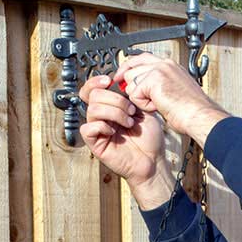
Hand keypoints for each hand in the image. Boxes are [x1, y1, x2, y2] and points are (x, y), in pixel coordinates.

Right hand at [78, 75, 165, 190]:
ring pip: (92, 109)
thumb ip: (130, 96)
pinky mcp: (95, 143)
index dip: (97, 81)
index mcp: (110, 106)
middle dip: (116, 100)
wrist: (154, 160)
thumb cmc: (150, 138)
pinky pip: (87, 128)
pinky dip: (103, 126)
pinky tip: (115, 132)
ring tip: (129, 122)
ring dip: (115, 113)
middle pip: (93, 95)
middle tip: (132, 111)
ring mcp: (97, 129)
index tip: (110, 80)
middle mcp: (102, 116)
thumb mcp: (144, 110)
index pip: (93, 88)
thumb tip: (120, 82)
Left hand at [114, 52, 229, 146]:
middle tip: (143, 99)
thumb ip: (158, 84)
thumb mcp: (174, 90)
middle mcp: (164, 64)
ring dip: (140, 97)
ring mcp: (159, 70)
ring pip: (131, 81)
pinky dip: (144, 105)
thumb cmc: (192, 110)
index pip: (141, 58)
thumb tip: (141, 87)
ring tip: (158, 104)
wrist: (200, 116)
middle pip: (131, 68)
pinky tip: (158, 107)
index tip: (121, 78)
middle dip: (131, 86)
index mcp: (170, 65)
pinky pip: (135, 94)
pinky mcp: (153, 80)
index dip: (128, 68)